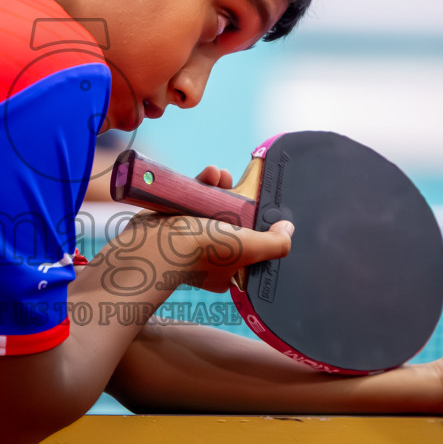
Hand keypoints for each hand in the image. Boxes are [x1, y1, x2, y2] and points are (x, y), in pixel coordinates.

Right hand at [107, 161, 290, 294]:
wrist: (154, 244)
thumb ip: (275, 243)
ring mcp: (187, 238)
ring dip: (217, 186)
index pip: (247, 244)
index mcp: (227, 270)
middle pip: (229, 220)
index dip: (253, 223)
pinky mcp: (171, 221)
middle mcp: (207, 255)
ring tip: (219, 173)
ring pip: (209, 207)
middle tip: (235, 183)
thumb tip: (288, 230)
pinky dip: (198, 184)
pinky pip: (190, 199)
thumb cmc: (202, 251)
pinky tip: (207, 174)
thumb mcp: (249, 248)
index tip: (255, 205)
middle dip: (234, 197)